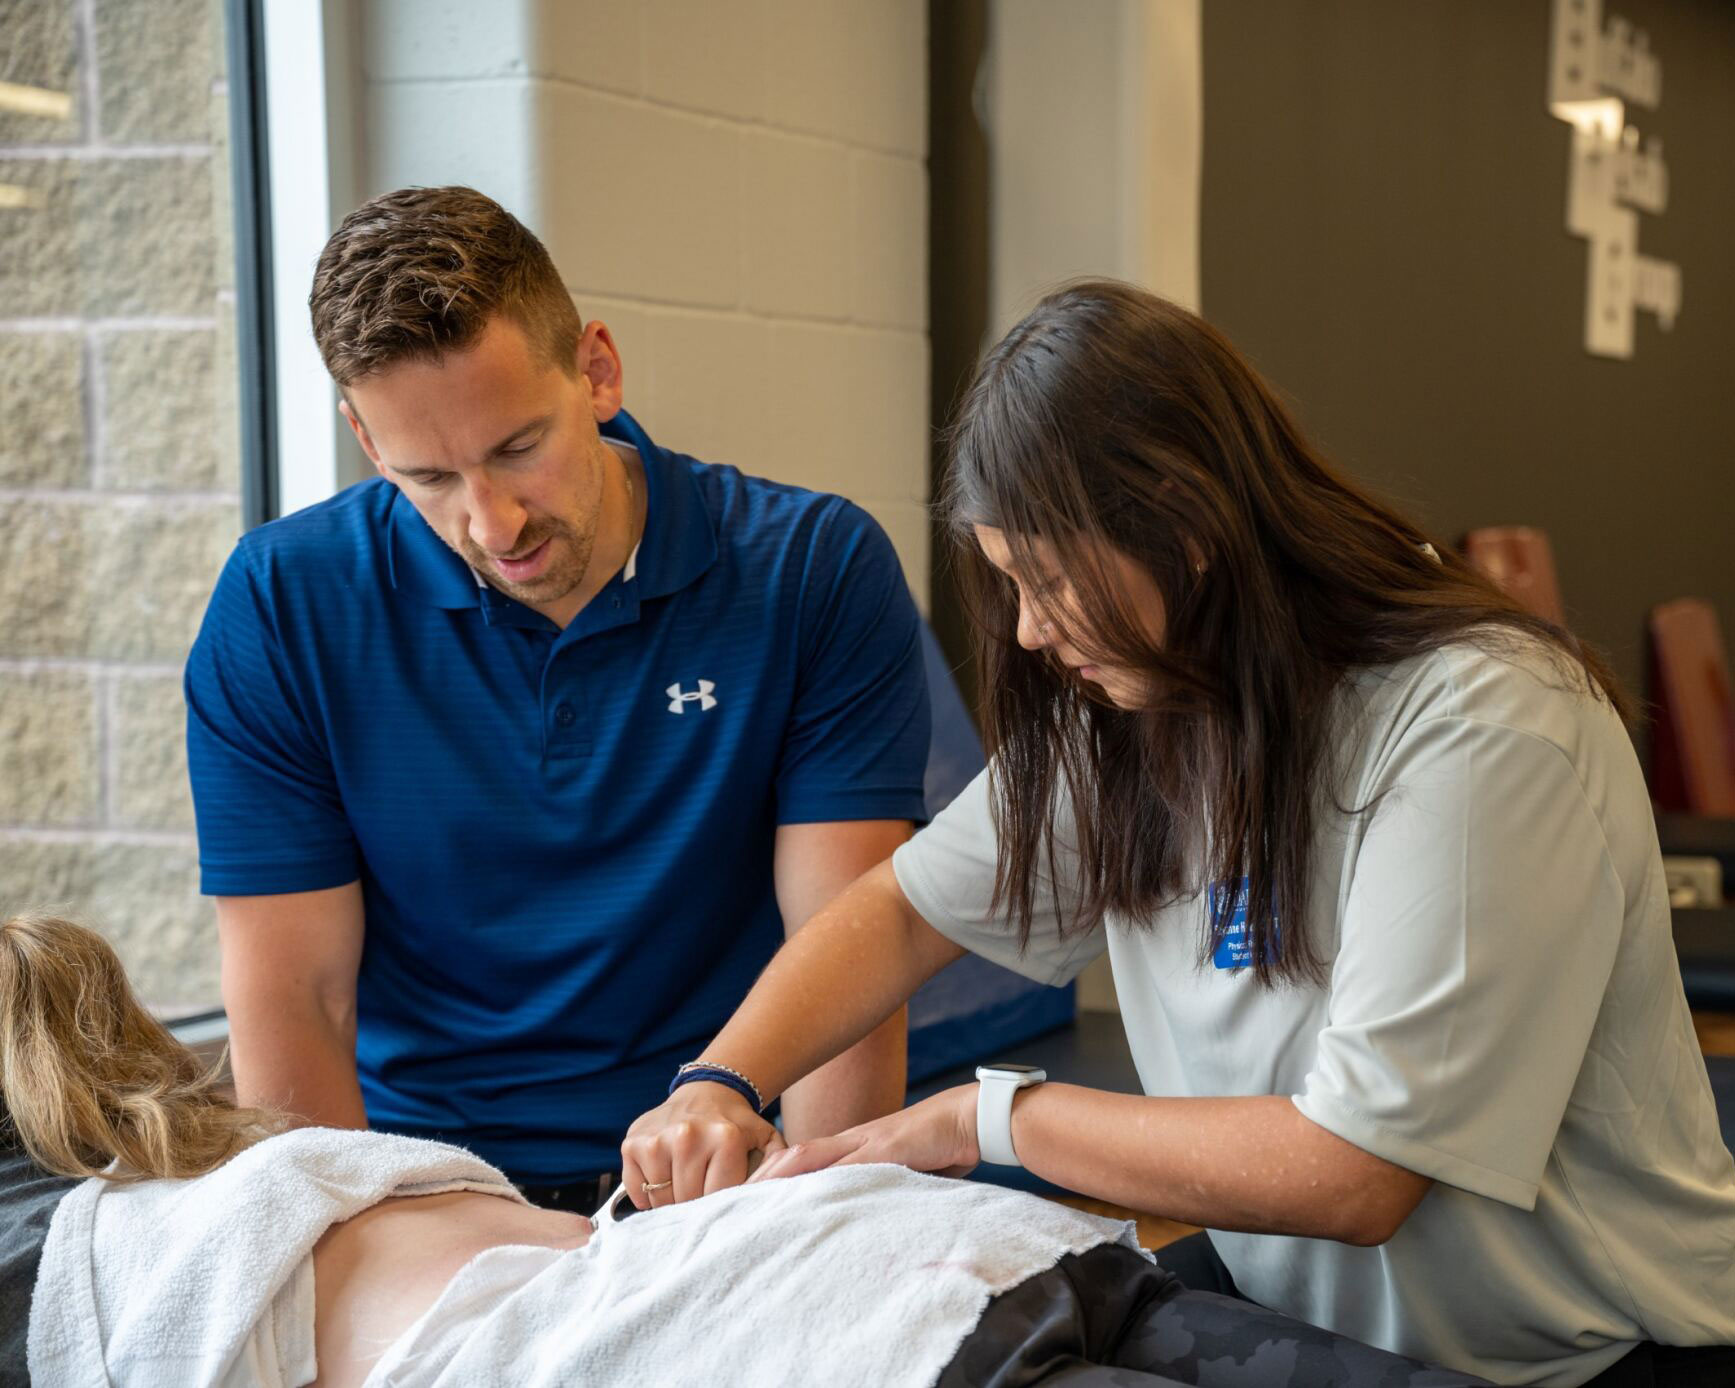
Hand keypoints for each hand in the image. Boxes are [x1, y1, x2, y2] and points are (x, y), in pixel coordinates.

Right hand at [621, 1080, 785, 1207]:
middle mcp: (689, 1136)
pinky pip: (637, 1192)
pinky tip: (665, 1175)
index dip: (721, 1207)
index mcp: (725, 1139)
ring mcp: (657, 1139)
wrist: (708, 1091)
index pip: (717, 1201)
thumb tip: (783, 1197)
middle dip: (696, 1205)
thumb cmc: (738, 1127)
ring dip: (673, 1200)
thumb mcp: (768, 1141)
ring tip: (686, 1181)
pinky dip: (649, 1193)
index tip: (724, 1198)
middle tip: (703, 1189)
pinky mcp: (632, 1142)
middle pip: (688, 1203)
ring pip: (662, 1200)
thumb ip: (782, 1169)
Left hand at [748, 1084, 978, 1183]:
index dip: (772, 1177)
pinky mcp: (885, 1150)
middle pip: (793, 1156)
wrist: (969, 1118)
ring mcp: (866, 1142)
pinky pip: (845, 1167)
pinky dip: (819, 1181)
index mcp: (854, 1146)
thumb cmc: (940, 1145)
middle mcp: (852, 1141)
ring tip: (748, 1198)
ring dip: (777, 1177)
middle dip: (760, 1177)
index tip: (746, 1197)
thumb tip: (868, 1211)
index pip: (802, 1160)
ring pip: (809, 1158)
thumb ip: (881, 1184)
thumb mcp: (904, 1169)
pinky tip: (800, 1196)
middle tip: (729, 1201)